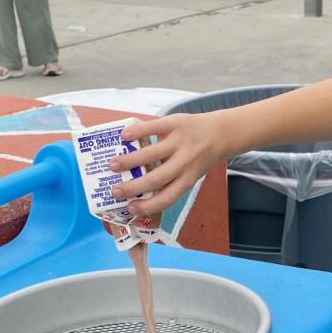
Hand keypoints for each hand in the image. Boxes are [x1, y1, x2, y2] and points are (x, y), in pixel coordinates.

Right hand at [109, 113, 225, 213]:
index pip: (167, 198)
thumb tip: (138, 193)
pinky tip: (123, 137)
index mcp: (188, 179)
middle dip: (133, 187)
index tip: (130, 208)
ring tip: (112, 164)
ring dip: (129, 160)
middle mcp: (184, 163)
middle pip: (156, 179)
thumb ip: (170, 182)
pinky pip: (154, 128)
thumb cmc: (198, 158)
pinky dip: (137, 132)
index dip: (148, 206)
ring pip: (151, 154)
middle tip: (114, 191)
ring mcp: (179, 142)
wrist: (220, 133)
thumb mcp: (190, 174)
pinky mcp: (175, 123)